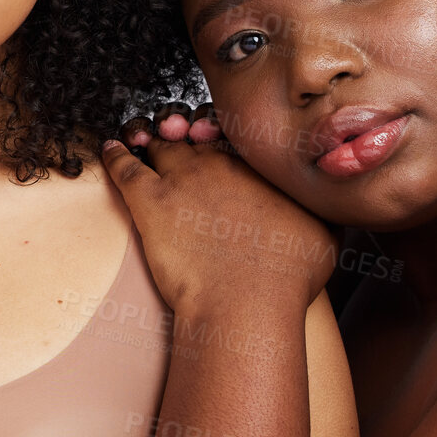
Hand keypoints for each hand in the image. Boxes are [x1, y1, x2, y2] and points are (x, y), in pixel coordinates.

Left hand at [101, 102, 336, 314]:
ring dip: (150, 137)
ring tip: (144, 138)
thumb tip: (326, 203)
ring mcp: (181, 178)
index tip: (218, 142)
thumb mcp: (324, 234)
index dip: (222, 137)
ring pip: (159, 142)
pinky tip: (110, 150)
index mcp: (257, 166)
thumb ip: (319, 209)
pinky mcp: (149, 202)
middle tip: (182, 138)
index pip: (233, 135)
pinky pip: (124, 167)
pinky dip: (115, 155)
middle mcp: (218, 163)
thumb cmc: (286, 278)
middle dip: (186, 132)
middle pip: (194, 134)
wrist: (245, 303)